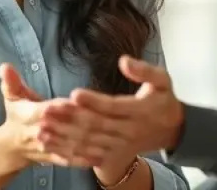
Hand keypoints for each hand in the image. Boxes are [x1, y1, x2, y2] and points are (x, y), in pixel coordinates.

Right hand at [0, 63, 94, 168]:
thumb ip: (11, 82)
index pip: (42, 110)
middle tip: (99, 119)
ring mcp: (47, 148)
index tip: (71, 102)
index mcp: (26, 115)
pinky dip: (83, 160)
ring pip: (66, 146)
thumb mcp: (12, 97)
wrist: (11, 147)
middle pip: (58, 129)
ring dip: (84, 144)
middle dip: (77, 124)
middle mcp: (37, 133)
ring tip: (104, 138)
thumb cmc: (16, 115)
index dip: (57, 107)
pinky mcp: (55, 159)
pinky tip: (99, 157)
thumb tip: (4, 66)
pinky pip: (69, 160)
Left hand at [37, 56, 185, 162]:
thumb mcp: (163, 80)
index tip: (73, 94)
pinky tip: (55, 147)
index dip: (93, 101)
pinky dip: (72, 152)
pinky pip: (91, 154)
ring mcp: (120, 143)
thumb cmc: (164, 100)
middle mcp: (128, 129)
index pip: (112, 106)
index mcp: (138, 110)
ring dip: (65, 136)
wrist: (173, 130)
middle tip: (48, 111)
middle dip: (70, 118)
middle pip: (96, 125)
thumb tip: (124, 60)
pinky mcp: (114, 153)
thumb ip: (145, 70)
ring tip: (43, 130)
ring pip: (90, 141)